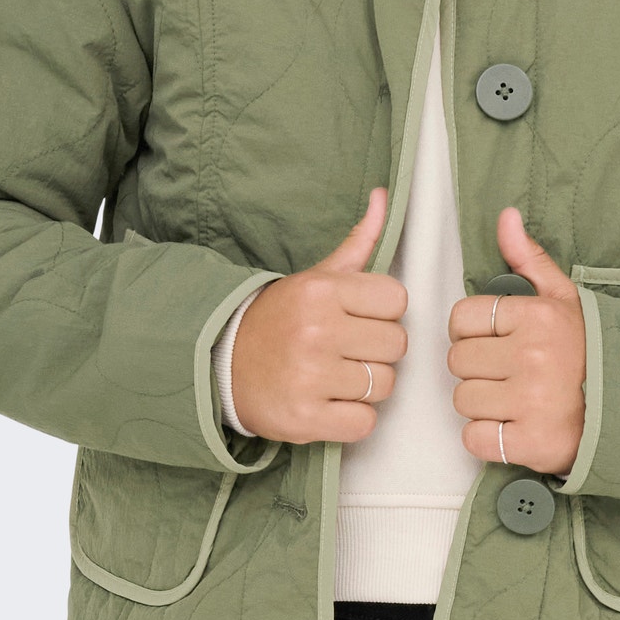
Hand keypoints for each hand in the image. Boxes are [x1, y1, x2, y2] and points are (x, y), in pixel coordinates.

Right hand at [230, 187, 408, 443]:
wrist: (222, 363)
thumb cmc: (282, 317)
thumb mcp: (317, 276)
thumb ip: (358, 241)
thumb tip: (384, 196)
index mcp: (321, 291)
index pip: (397, 301)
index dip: (383, 313)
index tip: (360, 318)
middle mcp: (316, 331)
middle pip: (396, 345)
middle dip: (378, 350)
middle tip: (348, 350)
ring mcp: (309, 377)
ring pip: (385, 385)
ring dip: (368, 386)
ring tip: (337, 376)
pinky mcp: (304, 418)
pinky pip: (365, 422)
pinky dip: (354, 418)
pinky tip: (331, 403)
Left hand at [447, 206, 585, 475]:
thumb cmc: (589, 350)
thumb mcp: (563, 296)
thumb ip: (528, 258)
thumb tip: (506, 217)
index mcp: (536, 316)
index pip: (462, 318)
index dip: (471, 332)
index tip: (492, 342)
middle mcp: (532, 356)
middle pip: (458, 361)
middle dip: (476, 369)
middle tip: (506, 373)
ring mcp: (531, 401)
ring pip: (463, 399)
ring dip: (481, 404)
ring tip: (512, 400)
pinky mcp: (531, 442)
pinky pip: (475, 438)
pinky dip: (487, 439)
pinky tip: (512, 428)